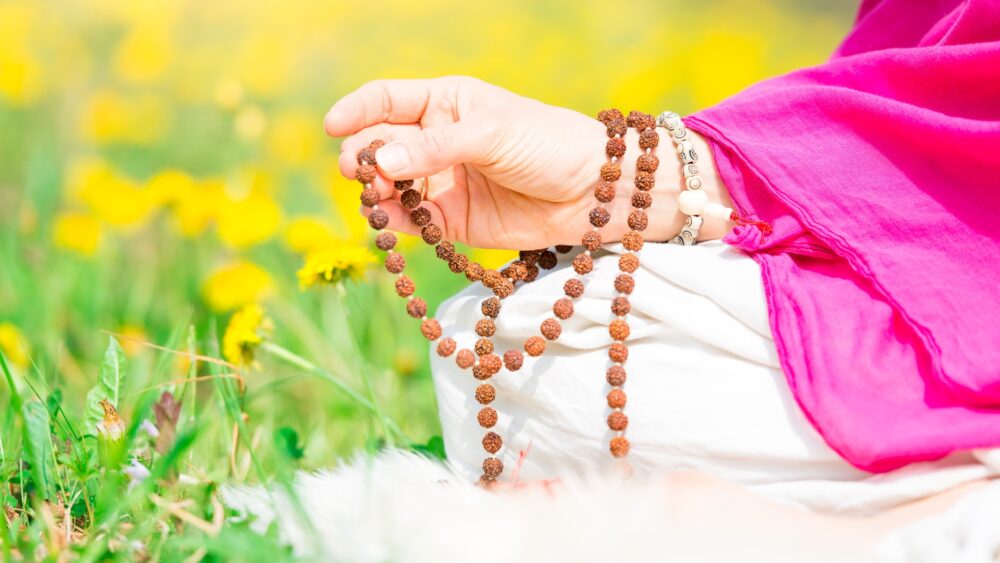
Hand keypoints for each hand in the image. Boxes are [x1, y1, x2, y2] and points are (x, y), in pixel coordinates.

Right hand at [325, 76, 726, 248]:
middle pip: (380, 146)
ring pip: (389, 187)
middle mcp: (437, 141)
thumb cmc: (549, 143)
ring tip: (377, 197)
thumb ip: (435, 148)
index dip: (355, 111)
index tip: (333, 128)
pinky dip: (397, 224)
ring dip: (375, 193)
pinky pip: (412, 223)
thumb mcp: (491, 132)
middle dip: (364, 157)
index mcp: (446, 103)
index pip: (385, 99)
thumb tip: (379, 161)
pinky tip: (390, 222)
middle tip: (364, 173)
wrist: (596, 192)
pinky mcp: (453, 221)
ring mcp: (442, 182)